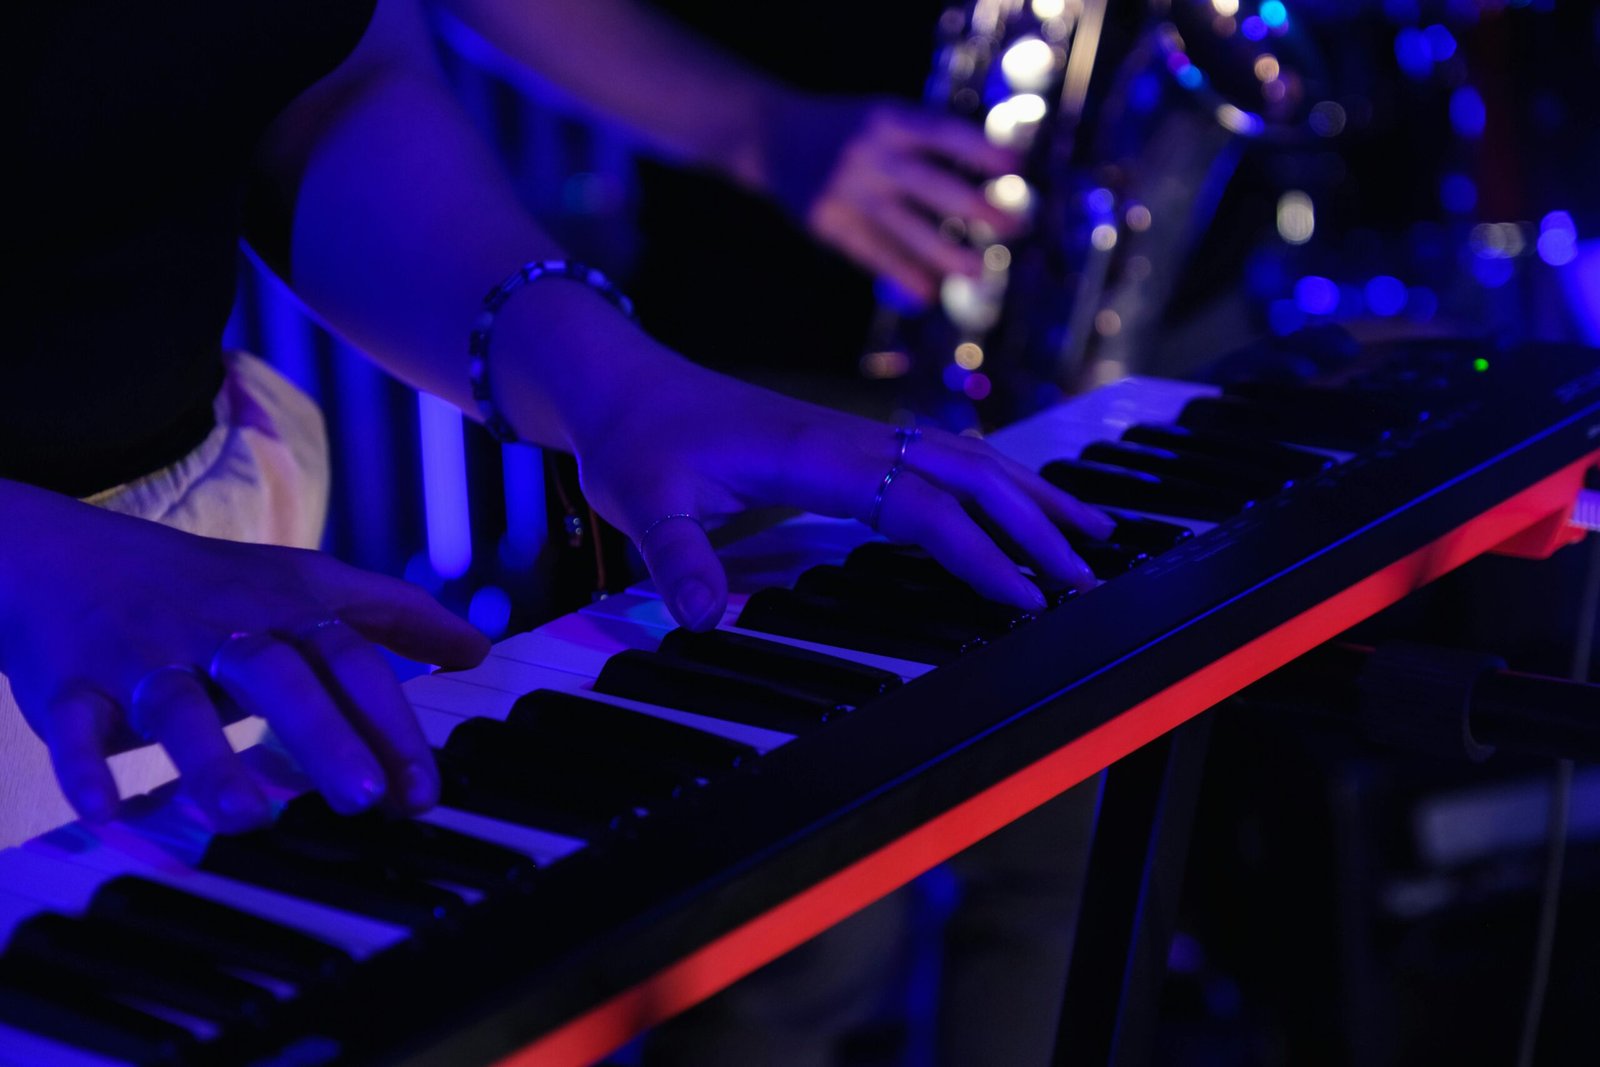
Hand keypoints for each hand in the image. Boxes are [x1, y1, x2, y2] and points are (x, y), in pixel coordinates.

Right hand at [0, 484, 488, 830]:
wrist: (69, 554)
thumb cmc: (210, 584)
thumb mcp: (307, 583)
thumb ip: (394, 615)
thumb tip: (476, 649)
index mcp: (284, 611)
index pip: (351, 662)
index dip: (391, 722)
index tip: (423, 790)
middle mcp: (221, 631)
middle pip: (279, 677)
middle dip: (323, 735)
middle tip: (363, 796)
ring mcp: (145, 655)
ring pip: (178, 705)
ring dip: (210, 760)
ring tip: (245, 818)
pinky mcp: (72, 683)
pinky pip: (75, 723)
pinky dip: (84, 764)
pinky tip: (105, 809)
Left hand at [571, 360, 1112, 630]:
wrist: (621, 384)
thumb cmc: (636, 440)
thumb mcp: (643, 500)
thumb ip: (678, 557)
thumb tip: (703, 619)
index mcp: (814, 453)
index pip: (919, 503)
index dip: (975, 550)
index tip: (1021, 596)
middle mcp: (850, 439)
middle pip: (966, 473)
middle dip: (1031, 523)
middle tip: (1083, 574)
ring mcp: (855, 437)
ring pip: (965, 457)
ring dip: (1029, 494)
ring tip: (1089, 531)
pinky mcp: (850, 445)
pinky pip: (940, 458)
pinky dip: (993, 481)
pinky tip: (1017, 502)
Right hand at [763, 96, 1024, 303]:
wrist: (771, 135)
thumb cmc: (846, 130)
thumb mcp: (883, 116)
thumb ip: (925, 141)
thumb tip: (985, 177)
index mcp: (889, 120)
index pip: (944, 134)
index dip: (981, 150)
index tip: (1017, 167)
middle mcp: (870, 154)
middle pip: (930, 184)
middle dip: (975, 207)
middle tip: (1013, 227)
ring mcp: (847, 190)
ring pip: (904, 227)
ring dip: (944, 252)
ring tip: (979, 272)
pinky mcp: (828, 221)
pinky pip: (870, 252)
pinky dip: (901, 272)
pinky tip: (928, 292)